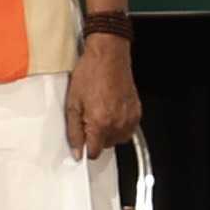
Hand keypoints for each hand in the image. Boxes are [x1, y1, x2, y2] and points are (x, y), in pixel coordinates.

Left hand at [67, 30, 142, 156]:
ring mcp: (128, 118)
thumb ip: (74, 131)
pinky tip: (112, 110)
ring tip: (101, 112)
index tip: (83, 140)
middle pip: (106, 146)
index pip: (94, 152)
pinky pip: (128, 129)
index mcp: (99, 123)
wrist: (108, 56)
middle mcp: (117, 123)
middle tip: (90, 117)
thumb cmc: (90, 73)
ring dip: (109, 132)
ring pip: (118, 139)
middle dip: (96, 137)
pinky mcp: (136, 112)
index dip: (86, 148)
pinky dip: (120, 124)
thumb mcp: (73, 103)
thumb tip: (76, 150)